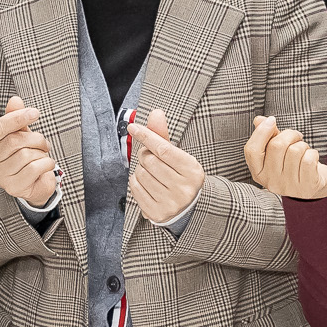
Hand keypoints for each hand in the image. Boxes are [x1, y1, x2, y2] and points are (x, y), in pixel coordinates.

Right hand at [0, 95, 59, 208]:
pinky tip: (46, 164)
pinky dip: (46, 163)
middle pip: (14, 141)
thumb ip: (15, 117)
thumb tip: (15, 100)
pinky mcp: (13, 188)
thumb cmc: (23, 156)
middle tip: (43, 142)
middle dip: (35, 138)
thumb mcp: (19, 134)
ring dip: (41, 153)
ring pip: (25, 155)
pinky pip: (34, 169)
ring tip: (43, 155)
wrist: (33, 184)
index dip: (17, 117)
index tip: (35, 112)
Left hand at [126, 108, 204, 224]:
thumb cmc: (179, 176)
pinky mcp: (157, 213)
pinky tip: (147, 184)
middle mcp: (184, 189)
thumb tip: (156, 113)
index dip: (147, 136)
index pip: (164, 149)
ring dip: (141, 170)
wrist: (186, 208)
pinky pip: (135, 188)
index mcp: (193, 171)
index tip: (133, 127)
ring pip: (140, 174)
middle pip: (150, 161)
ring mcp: (170, 203)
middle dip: (146, 156)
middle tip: (152, 160)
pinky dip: (136, 182)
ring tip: (152, 174)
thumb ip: (164, 136)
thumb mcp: (177, 156)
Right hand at [246, 115, 326, 199]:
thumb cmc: (294, 164)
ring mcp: (289, 186)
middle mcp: (271, 182)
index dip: (261, 132)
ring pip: (295, 151)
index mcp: (258, 173)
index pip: (251, 150)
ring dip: (303, 145)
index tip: (271, 120)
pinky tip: (312, 159)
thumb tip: (259, 120)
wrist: (315, 183)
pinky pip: (309, 159)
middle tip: (296, 137)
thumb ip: (267, 135)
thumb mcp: (278, 150)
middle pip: (276, 146)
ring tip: (303, 151)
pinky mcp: (307, 187)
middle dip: (289, 134)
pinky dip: (313, 153)